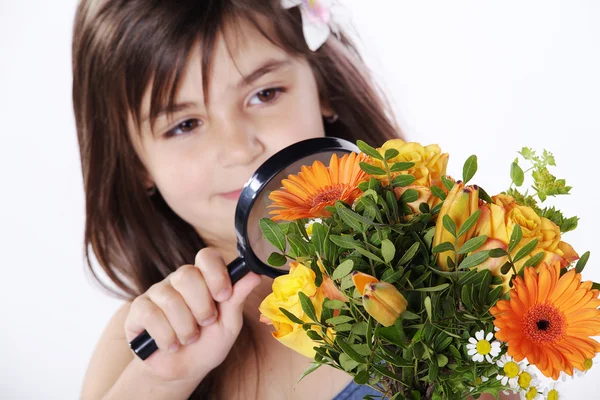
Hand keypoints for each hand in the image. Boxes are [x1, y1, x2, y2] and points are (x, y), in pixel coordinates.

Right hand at [124, 248, 260, 382]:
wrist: (182, 370)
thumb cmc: (209, 343)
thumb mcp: (229, 323)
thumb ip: (238, 297)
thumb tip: (255, 273)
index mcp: (204, 278)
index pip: (207, 256)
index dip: (216, 274)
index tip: (223, 296)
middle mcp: (179, 280)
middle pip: (187, 275)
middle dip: (201, 306)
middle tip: (206, 323)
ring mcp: (157, 292)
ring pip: (169, 298)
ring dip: (185, 327)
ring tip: (189, 338)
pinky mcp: (139, 309)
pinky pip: (151, 314)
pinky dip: (166, 336)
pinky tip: (171, 344)